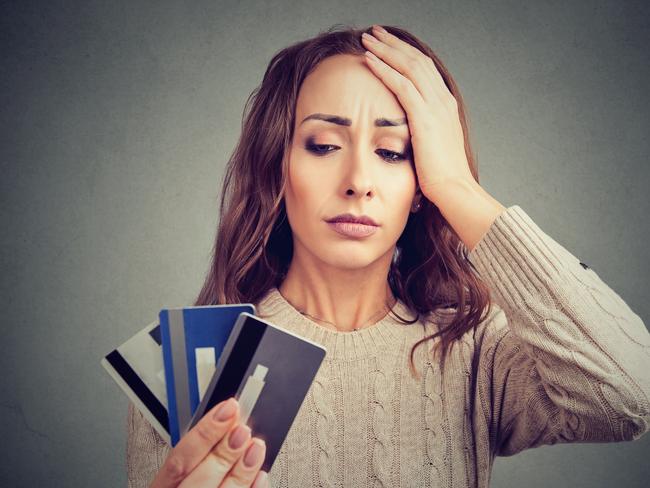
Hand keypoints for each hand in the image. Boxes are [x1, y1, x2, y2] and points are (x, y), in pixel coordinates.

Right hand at [150, 398, 267, 487]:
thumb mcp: (174, 481)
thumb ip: (193, 462)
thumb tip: (225, 429)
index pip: (179, 459)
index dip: (205, 432)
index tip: (227, 409)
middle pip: (200, 479)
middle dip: (224, 451)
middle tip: (242, 428)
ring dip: (242, 471)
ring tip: (256, 447)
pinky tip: (261, 477)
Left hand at [361, 25, 475, 204]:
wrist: (454, 190)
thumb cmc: (440, 178)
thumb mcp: (431, 148)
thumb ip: (420, 133)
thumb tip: (405, 133)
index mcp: (445, 106)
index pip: (424, 69)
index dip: (405, 54)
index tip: (387, 45)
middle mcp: (443, 100)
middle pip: (417, 60)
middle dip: (394, 44)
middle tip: (374, 32)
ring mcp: (435, 107)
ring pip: (409, 66)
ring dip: (386, 50)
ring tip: (367, 39)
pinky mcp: (425, 118)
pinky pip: (402, 85)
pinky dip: (384, 69)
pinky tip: (369, 60)